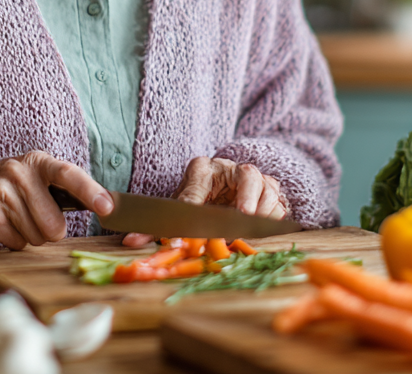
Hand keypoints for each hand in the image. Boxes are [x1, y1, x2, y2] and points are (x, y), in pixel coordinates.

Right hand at [0, 151, 111, 249]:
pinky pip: (17, 244)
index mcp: (38, 162)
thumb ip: (64, 188)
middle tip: (34, 216)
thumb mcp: (35, 176)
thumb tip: (106, 204)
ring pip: (37, 237)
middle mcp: (18, 173)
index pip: (68, 174)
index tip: (108, 207)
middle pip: (55, 224)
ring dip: (30, 235)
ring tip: (16, 218)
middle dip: (50, 230)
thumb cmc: (11, 186)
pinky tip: (4, 225)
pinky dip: (14, 241)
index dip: (90, 191)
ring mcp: (0, 193)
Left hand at [121, 156, 288, 247]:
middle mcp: (231, 169)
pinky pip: (280, 203)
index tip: (195, 222)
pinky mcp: (272, 191)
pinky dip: (274, 219)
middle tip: (244, 217)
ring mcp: (255, 178)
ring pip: (267, 188)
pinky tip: (263, 231)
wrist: (222, 192)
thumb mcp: (178, 211)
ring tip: (251, 230)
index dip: (196, 203)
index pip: (198, 184)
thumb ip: (158, 227)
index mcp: (202, 169)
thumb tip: (130, 242)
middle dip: (248, 197)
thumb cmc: (197, 202)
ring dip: (263, 212)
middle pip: (247, 175)